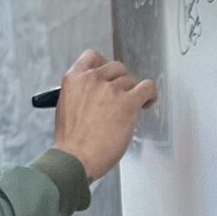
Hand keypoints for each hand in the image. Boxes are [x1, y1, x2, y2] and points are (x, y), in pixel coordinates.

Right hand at [52, 51, 156, 181]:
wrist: (75, 159)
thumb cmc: (71, 143)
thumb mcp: (66, 107)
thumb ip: (81, 94)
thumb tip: (97, 94)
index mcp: (73, 79)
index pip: (92, 57)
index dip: (104, 66)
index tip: (109, 77)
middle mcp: (92, 79)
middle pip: (116, 67)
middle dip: (120, 81)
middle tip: (120, 97)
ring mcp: (111, 89)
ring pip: (131, 80)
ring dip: (132, 92)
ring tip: (132, 107)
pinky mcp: (128, 102)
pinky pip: (147, 88)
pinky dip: (150, 94)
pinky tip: (147, 102)